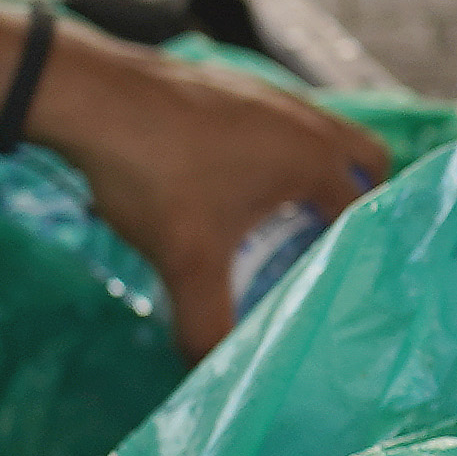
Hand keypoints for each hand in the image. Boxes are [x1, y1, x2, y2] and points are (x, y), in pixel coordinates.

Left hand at [43, 40, 390, 355]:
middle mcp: (303, 117)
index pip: (367, 208)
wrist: (89, 99)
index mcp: (312, 156)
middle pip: (363, 158)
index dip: (362, 250)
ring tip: (274, 223)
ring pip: (315, 136)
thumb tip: (211, 371)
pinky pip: (274, 123)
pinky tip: (223, 185)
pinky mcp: (230, 83)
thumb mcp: (186, 261)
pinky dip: (270, 154)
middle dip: (355, 200)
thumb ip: (207, 324)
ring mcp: (266, 92)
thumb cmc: (154, 175)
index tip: (349, 283)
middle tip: (325, 246)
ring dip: (309, 175)